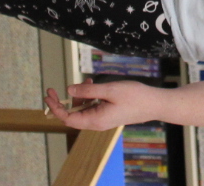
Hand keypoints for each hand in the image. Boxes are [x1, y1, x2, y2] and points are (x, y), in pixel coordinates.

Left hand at [44, 81, 161, 129]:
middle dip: (61, 103)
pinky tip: (93, 84)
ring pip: (82, 110)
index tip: (49, 94)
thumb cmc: (134, 97)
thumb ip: (89, 90)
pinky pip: (92, 107)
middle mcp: (96, 123)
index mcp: (95, 120)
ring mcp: (102, 119)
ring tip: (85, 80)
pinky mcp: (108, 114)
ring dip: (78, 96)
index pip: (67, 118)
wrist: (154, 104)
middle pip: (72, 115)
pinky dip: (88, 97)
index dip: (55, 107)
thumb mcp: (110, 90)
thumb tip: (69, 89)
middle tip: (53, 89)